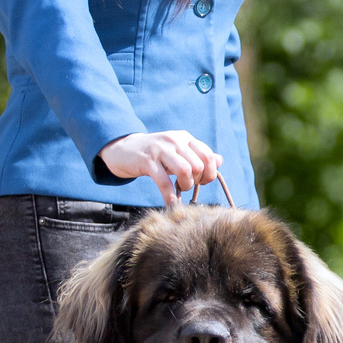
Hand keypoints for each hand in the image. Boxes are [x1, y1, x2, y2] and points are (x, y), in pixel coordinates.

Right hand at [100, 130, 221, 204]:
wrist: (122, 148)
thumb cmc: (154, 154)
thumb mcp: (177, 151)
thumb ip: (198, 155)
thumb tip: (220, 160)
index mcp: (185, 138)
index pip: (208, 156)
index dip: (209, 173)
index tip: (201, 182)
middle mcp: (175, 141)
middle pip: (198, 165)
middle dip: (196, 181)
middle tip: (187, 186)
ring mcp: (160, 150)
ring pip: (185, 170)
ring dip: (185, 186)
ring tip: (179, 190)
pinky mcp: (147, 161)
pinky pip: (164, 182)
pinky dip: (169, 197)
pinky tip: (170, 204)